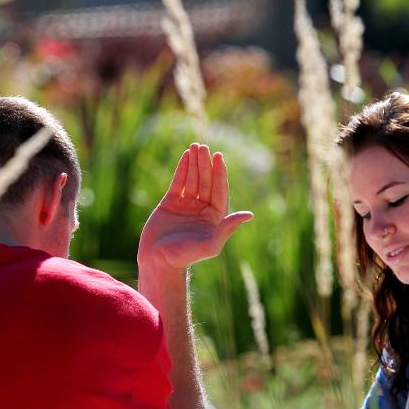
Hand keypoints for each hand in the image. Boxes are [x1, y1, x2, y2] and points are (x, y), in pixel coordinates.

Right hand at [138, 143, 252, 271]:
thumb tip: (249, 214)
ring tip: (195, 146)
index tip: (218, 156)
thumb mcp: (211, 244)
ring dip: (195, 163)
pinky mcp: (170, 203)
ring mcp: (186, 205)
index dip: (219, 173)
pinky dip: (182, 169)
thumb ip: (228, 228)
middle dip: (205, 164)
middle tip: (204, 147)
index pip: (219, 190)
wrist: (159, 261)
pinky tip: (185, 156)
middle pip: (206, 181)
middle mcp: (202, 209)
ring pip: (192, 179)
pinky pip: (178, 182)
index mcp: (214, 217)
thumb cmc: (186, 256)